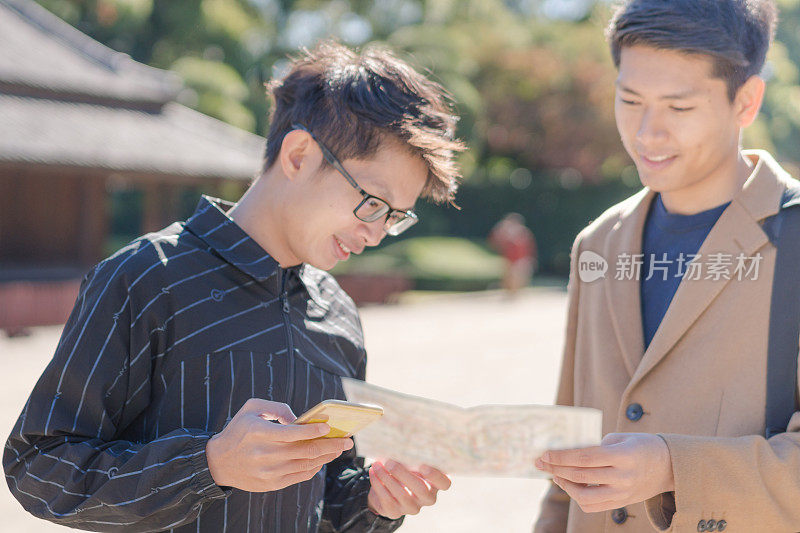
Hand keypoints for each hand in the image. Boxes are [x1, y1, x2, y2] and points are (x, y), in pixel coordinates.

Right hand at [206, 398, 352, 491]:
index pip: (293, 433)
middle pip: (306, 451)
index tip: (330, 426)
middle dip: (331, 445)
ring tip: (339, 449)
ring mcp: (269, 472)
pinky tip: (322, 460)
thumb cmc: (239, 429)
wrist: (218, 462)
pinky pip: (300, 476)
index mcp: (259, 433)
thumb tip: (301, 419)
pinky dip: (314, 468)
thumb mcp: (252, 408)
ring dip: (327, 457)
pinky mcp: (271, 484)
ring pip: (307, 465)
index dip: (314, 430)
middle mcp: (265, 455)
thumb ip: (278, 407)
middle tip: (348, 440)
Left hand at [367, 460, 450, 518]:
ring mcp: (412, 507)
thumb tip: (403, 439)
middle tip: (390, 462)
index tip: (423, 465)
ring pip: (401, 495)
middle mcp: (427, 498)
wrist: (387, 486)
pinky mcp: (396, 512)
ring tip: (377, 464)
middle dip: (404, 474)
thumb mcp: (411, 462)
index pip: (445, 483)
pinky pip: (387, 499)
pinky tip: (373, 472)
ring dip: (387, 478)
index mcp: (435, 483)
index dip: (436, 476)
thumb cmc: (404, 468)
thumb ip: (412, 455)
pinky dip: (378, 484)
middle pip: (421, 489)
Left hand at [535, 433, 673, 512]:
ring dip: (565, 486)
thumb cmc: (643, 446)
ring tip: (556, 475)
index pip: (584, 457)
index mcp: (623, 456)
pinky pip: (593, 506)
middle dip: (556, 468)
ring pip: (584, 497)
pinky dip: (578, 497)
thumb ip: (596, 445)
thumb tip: (568, 452)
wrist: (670, 466)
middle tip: (541, 462)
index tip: (545, 453)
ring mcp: (622, 493)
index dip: (561, 456)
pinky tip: (570, 485)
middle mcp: (623, 477)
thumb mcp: (621, 438)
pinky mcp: (622, 503)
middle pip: (580, 476)